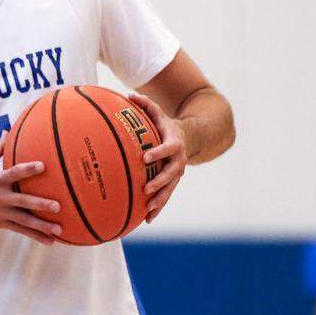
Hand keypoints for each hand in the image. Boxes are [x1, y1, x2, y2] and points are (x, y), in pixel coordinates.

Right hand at [0, 137, 62, 243]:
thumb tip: (8, 130)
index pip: (14, 173)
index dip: (28, 169)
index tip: (42, 166)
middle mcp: (0, 197)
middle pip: (23, 201)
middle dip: (40, 204)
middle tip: (57, 206)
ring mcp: (1, 212)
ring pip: (24, 221)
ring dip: (42, 226)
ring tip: (59, 230)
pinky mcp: (1, 223)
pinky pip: (21, 230)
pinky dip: (35, 236)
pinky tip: (50, 241)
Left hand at [129, 93, 186, 222]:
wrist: (186, 138)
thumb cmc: (164, 124)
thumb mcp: (157, 112)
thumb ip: (145, 104)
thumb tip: (129, 95)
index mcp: (175, 143)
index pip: (169, 148)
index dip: (159, 152)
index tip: (145, 157)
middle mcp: (179, 160)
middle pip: (172, 174)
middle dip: (160, 182)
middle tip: (146, 188)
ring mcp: (177, 174)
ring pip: (170, 189)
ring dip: (160, 200)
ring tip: (148, 210)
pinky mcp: (172, 183)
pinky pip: (166, 197)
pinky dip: (158, 208)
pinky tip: (147, 220)